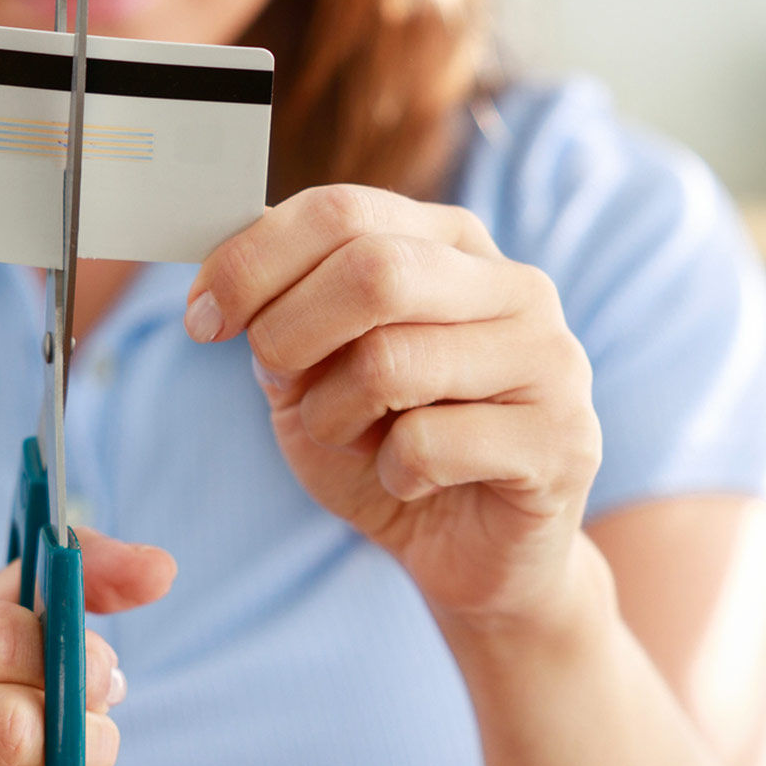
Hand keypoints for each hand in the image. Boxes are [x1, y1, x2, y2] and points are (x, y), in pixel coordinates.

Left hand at [185, 184, 601, 626]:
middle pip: (371, 270)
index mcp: (452, 241)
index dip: (251, 261)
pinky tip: (412, 482)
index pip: (341, 210)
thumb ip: (280, 308)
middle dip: (290, 333)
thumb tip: (222, 260)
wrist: (474, 555)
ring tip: (354, 440)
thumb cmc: (388, 447)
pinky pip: (428, 444)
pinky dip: (390, 474)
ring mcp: (550, 359)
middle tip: (275, 384)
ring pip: (392, 360)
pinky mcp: (563, 440)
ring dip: (335, 417)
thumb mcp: (313, 370)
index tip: (202, 318)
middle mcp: (514, 284)